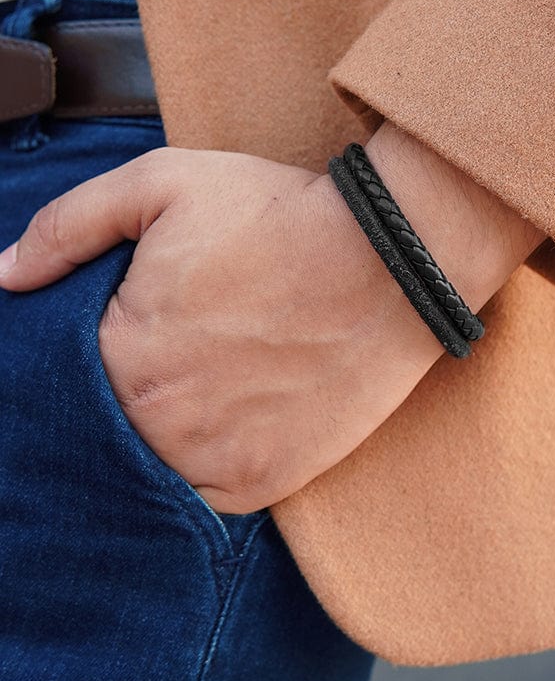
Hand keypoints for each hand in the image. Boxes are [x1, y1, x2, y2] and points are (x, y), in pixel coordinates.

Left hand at [0, 147, 447, 512]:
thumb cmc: (278, 216)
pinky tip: (234, 418)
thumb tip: (4, 277)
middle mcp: (156, 419)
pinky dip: (208, 464)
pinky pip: (205, 495)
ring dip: (166, 432)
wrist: (391, 260)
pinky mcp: (262, 483)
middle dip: (133, 389)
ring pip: (153, 464)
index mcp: (119, 350)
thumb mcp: (162, 185)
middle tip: (185, 352)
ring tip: (210, 383)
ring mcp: (210, 459)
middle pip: (111, 422)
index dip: (99, 346)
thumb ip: (68, 227)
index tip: (141, 325)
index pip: (66, 374)